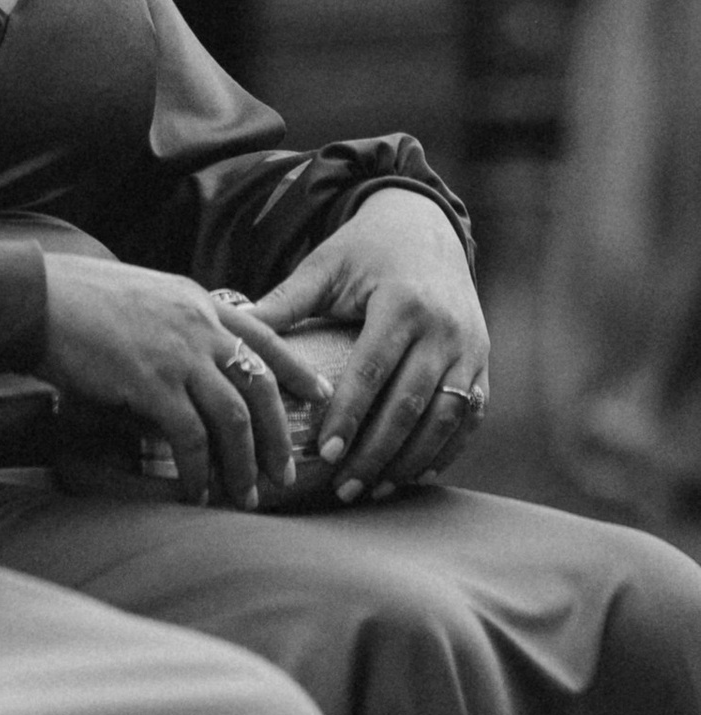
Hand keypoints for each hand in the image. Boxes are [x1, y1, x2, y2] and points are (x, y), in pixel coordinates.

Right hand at [42, 251, 332, 508]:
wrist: (33, 298)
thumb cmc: (74, 299)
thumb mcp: (141, 296)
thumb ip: (173, 323)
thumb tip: (188, 362)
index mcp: (197, 301)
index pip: (265, 335)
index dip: (297, 368)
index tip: (319, 393)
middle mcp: (198, 325)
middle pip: (262, 385)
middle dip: (279, 435)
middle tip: (286, 472)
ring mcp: (178, 353)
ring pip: (235, 416)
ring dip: (245, 462)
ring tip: (247, 495)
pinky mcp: (151, 382)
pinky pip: (191, 438)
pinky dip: (199, 471)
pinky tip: (197, 492)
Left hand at [251, 189, 488, 503]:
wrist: (425, 226)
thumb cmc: (364, 250)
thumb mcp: (324, 267)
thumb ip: (283, 302)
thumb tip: (232, 331)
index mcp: (402, 303)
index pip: (373, 371)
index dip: (350, 416)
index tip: (326, 454)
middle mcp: (445, 328)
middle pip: (411, 403)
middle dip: (378, 451)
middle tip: (345, 488)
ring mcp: (471, 346)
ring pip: (447, 416)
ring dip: (412, 459)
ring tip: (374, 488)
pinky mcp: (483, 360)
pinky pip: (471, 413)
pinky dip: (447, 447)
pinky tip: (415, 473)